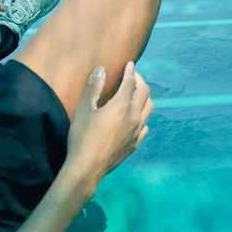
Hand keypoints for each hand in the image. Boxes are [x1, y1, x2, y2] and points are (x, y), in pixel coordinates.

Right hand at [62, 62, 151, 196]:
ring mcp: (137, 131)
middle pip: (144, 92)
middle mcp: (134, 115)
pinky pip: (144, 126)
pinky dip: (142, 116)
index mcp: (122, 105)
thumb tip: (101, 69)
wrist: (87, 168)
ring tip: (137, 93)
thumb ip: (94, 87)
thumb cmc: (82, 137)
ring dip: (144, 97)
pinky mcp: (135, 143)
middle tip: (132, 76)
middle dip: (139, 80)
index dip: (130, 71)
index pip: (130, 82)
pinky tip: (136, 118)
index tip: (130, 64)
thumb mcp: (83, 109)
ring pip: (148, 108)